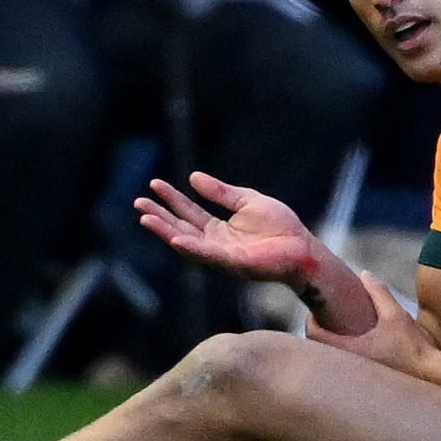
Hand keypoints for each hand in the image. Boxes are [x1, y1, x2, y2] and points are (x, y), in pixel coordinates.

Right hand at [136, 172, 321, 288]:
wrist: (302, 247)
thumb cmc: (280, 226)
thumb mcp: (248, 201)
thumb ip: (221, 192)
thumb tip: (193, 177)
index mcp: (218, 229)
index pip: (188, 212)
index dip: (171, 199)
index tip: (154, 184)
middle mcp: (214, 243)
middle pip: (180, 227)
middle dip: (159, 216)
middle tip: (138, 202)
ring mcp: (221, 255)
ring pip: (187, 243)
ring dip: (165, 232)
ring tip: (145, 218)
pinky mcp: (233, 263)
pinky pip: (208, 255)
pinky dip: (191, 247)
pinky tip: (176, 239)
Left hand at [306, 271, 435, 373]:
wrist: (432, 376)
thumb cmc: (413, 348)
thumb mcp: (396, 315)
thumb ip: (378, 293)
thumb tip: (364, 275)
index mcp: (348, 350)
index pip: (313, 334)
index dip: (312, 318)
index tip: (318, 309)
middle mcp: (345, 367)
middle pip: (317, 348)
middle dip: (321, 332)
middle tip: (329, 317)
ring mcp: (353, 378)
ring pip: (330, 359)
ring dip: (332, 345)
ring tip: (342, 330)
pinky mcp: (363, 384)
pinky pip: (343, 368)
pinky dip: (343, 356)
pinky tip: (357, 347)